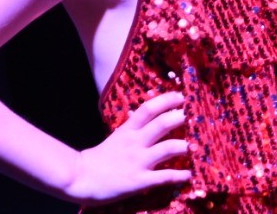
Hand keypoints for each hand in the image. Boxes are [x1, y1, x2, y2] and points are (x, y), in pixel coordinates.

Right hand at [67, 91, 191, 205]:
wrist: (80, 178)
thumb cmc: (99, 158)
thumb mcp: (116, 137)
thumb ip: (132, 128)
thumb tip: (148, 117)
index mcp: (128, 129)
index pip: (149, 108)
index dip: (167, 100)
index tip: (182, 96)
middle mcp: (135, 142)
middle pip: (163, 124)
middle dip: (181, 118)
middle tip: (195, 117)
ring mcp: (138, 161)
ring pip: (168, 148)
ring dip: (185, 146)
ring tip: (196, 146)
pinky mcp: (139, 180)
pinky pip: (164, 177)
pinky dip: (179, 175)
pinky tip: (189, 174)